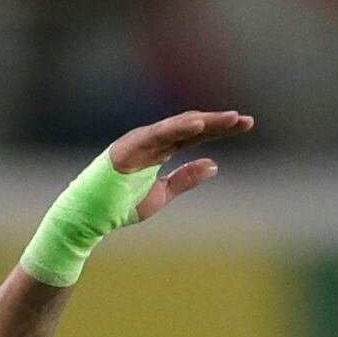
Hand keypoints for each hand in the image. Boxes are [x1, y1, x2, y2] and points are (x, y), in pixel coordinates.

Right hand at [105, 110, 255, 223]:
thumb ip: (186, 178)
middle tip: (246, 120)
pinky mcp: (130, 146)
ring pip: (178, 126)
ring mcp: (141, 141)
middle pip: (191, 127)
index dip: (219, 130)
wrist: (91, 217)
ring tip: (230, 120)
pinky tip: (199, 124)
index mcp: (161, 150)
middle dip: (218, 123)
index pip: (195, 135)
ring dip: (204, 122)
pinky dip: (177, 127)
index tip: (245, 125)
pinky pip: (157, 134)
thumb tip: (214, 165)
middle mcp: (153, 141)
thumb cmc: (120, 205)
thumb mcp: (163, 194)